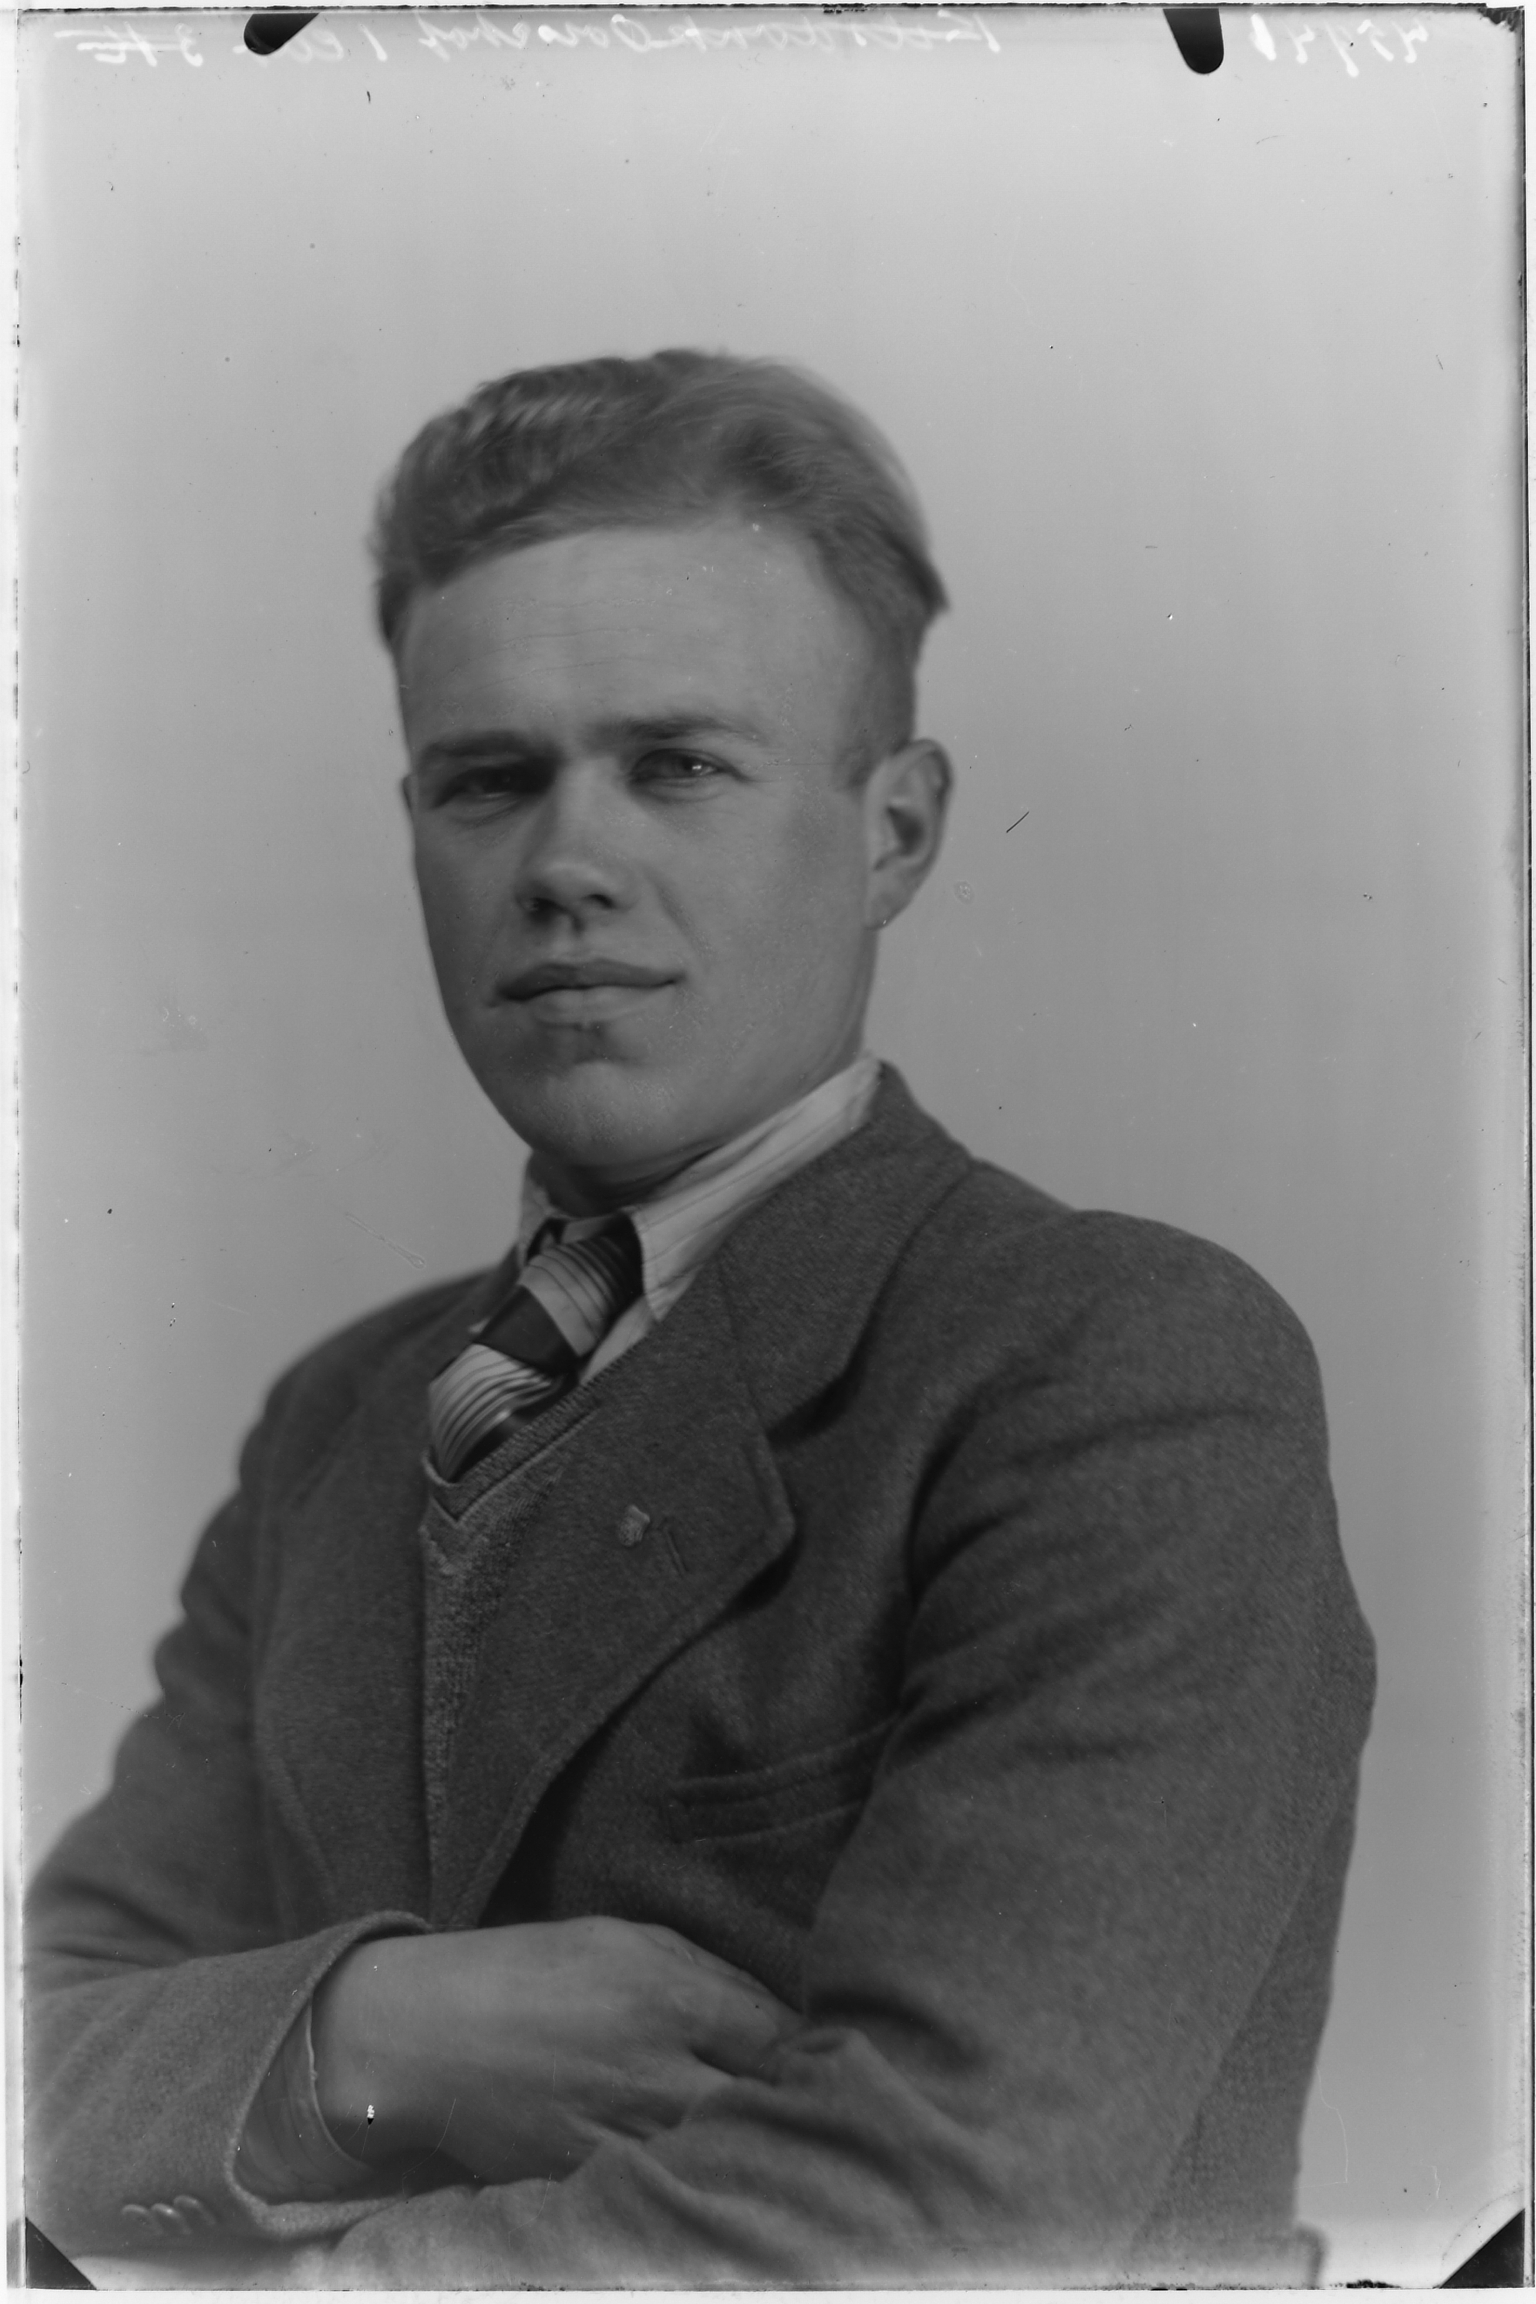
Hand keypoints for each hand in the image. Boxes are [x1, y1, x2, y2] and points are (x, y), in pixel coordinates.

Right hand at [312, 1916, 797, 2182]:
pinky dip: (696, 2193)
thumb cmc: (533, 1971)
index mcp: (671, 1998)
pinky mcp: (590, 2183)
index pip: (784, 2040)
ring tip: (791, 2163)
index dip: (823, 2058)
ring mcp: (622, 2136)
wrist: (425, 2035)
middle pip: (766, 2112)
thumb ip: (710, 1974)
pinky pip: (665, 2196)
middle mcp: (655, 2071)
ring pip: (721, 2164)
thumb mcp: (626, 1940)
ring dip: (757, 2162)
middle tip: (836, 2124)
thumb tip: (785, 2010)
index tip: (846, 2067)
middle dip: (804, 2118)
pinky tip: (719, 2190)